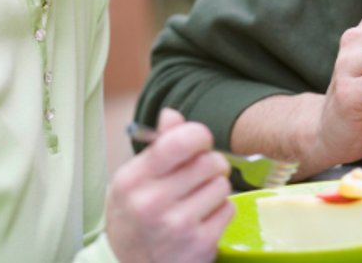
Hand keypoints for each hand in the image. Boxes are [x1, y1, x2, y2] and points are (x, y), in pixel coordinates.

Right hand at [105, 108, 234, 262]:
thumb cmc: (134, 217)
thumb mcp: (133, 179)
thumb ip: (158, 145)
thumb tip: (172, 115)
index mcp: (134, 179)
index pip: (183, 140)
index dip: (199, 136)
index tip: (197, 144)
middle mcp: (153, 203)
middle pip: (209, 161)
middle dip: (211, 163)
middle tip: (201, 173)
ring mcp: (178, 227)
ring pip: (222, 185)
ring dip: (215, 188)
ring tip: (197, 198)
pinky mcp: (200, 245)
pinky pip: (228, 209)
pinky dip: (220, 211)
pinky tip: (202, 218)